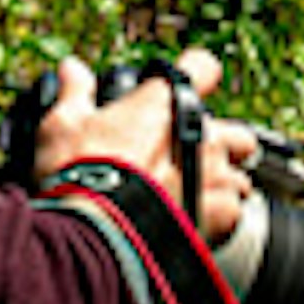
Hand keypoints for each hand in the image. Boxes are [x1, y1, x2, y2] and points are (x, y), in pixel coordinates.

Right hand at [33, 50, 250, 247]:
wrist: (94, 235)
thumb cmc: (78, 175)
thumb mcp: (62, 127)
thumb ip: (75, 94)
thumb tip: (71, 69)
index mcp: (164, 106)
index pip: (202, 68)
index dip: (199, 70)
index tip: (193, 78)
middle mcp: (200, 137)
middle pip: (238, 134)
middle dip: (224, 144)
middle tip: (196, 156)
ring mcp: (215, 179)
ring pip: (241, 179)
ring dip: (224, 186)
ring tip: (197, 198)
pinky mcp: (221, 218)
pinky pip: (236, 215)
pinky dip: (222, 220)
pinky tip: (199, 225)